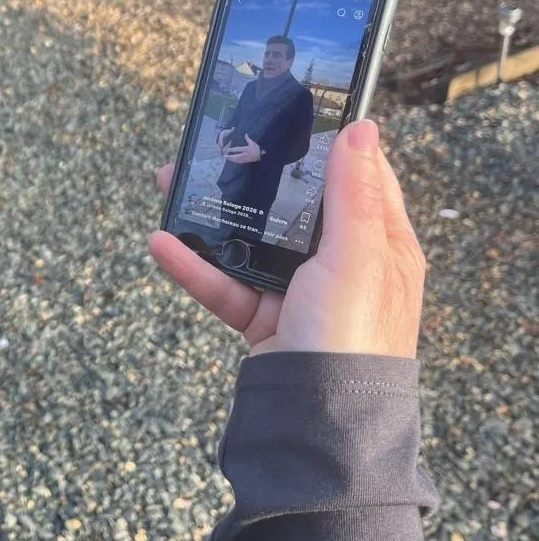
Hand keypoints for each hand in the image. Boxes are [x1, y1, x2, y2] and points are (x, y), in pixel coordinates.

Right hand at [149, 120, 424, 357]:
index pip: (357, 180)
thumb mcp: (355, 257)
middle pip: (291, 207)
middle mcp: (341, 267)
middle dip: (249, 177)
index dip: (328, 146)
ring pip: (249, 242)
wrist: (320, 425)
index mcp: (379, 246)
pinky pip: (224, 284)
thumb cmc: (352, 339)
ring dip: (208, 216)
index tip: (293, 115)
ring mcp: (300, 294)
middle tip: (213, 146)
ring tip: (169, 185)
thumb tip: (363, 128)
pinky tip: (162, 244)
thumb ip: (352, 195)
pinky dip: (193, 266)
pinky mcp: (264, 320)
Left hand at [224, 134, 260, 163]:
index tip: (227, 150)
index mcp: (246, 149)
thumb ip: (248, 139)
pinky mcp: (246, 161)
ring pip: (237, 160)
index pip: (237, 149)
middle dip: (230, 156)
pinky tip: (232, 160)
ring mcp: (245, 158)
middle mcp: (245, 154)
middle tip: (225, 156)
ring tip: (227, 158)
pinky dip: (235, 161)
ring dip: (231, 159)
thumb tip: (245, 134)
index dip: (232, 150)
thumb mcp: (252, 143)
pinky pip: (239, 162)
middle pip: (236, 156)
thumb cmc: (256, 148)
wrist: (261, 155)